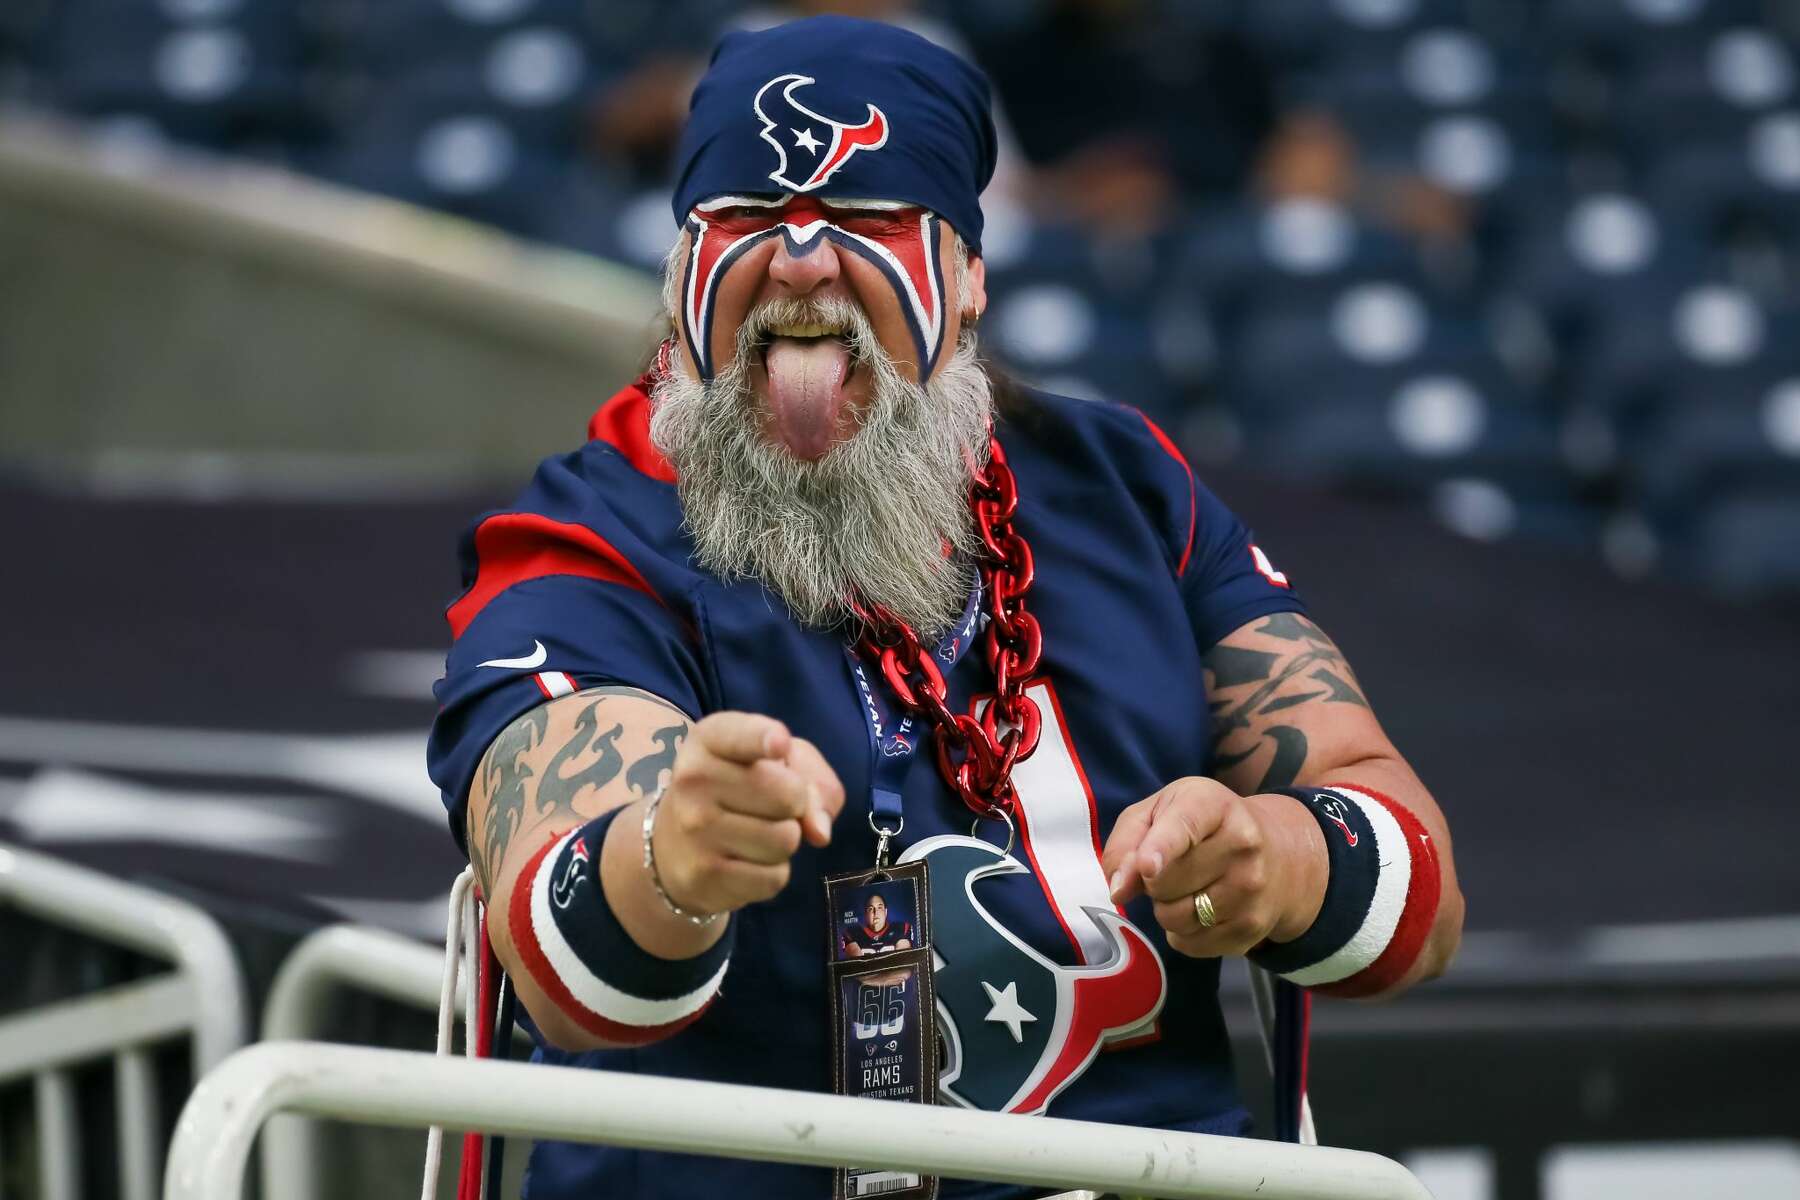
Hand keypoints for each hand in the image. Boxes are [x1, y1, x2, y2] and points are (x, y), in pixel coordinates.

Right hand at [651, 712, 845, 914]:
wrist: (673, 845)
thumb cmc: (737, 789)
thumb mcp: (773, 760)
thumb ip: (810, 777)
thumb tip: (819, 832)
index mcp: (708, 740)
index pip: (741, 736)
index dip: (765, 738)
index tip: (779, 744)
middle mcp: (694, 780)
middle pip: (789, 796)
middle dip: (796, 805)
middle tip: (771, 806)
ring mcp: (695, 830)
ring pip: (786, 840)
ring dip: (784, 841)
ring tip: (756, 834)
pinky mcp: (704, 875)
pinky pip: (774, 878)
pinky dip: (772, 874)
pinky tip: (745, 862)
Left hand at [1100, 777, 1322, 958]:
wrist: (1278, 853)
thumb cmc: (1203, 826)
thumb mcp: (1161, 811)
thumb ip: (1128, 841)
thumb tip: (1119, 888)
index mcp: (1213, 805)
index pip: (1183, 828)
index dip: (1161, 849)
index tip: (1148, 867)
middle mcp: (1242, 844)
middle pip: (1164, 883)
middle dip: (1151, 881)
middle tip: (1168, 868)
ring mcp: (1251, 889)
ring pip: (1174, 918)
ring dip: (1166, 909)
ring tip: (1186, 888)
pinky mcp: (1252, 927)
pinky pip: (1189, 944)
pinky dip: (1183, 932)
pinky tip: (1201, 909)